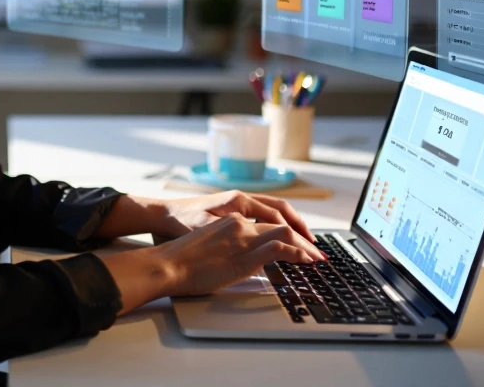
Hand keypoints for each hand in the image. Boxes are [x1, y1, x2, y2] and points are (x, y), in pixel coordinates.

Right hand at [101, 212, 325, 315]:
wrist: (167, 263)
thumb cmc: (181, 259)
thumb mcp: (208, 244)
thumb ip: (228, 245)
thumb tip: (241, 258)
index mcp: (230, 219)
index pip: (268, 219)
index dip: (288, 229)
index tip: (300, 242)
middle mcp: (239, 222)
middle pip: (281, 224)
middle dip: (303, 237)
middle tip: (316, 251)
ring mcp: (242, 236)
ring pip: (285, 233)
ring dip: (305, 245)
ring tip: (317, 258)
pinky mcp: (244, 252)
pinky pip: (280, 247)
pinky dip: (298, 252)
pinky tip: (306, 260)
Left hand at [148, 190, 314, 243]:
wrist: (162, 214)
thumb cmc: (181, 221)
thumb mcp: (207, 229)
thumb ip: (233, 234)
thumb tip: (262, 242)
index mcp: (239, 201)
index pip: (277, 216)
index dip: (295, 233)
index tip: (310, 249)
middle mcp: (241, 198)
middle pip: (281, 209)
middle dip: (301, 226)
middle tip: (316, 246)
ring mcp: (238, 203)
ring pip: (274, 210)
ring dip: (291, 224)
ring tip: (305, 241)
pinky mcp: (233, 209)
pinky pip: (264, 214)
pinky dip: (278, 224)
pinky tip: (282, 237)